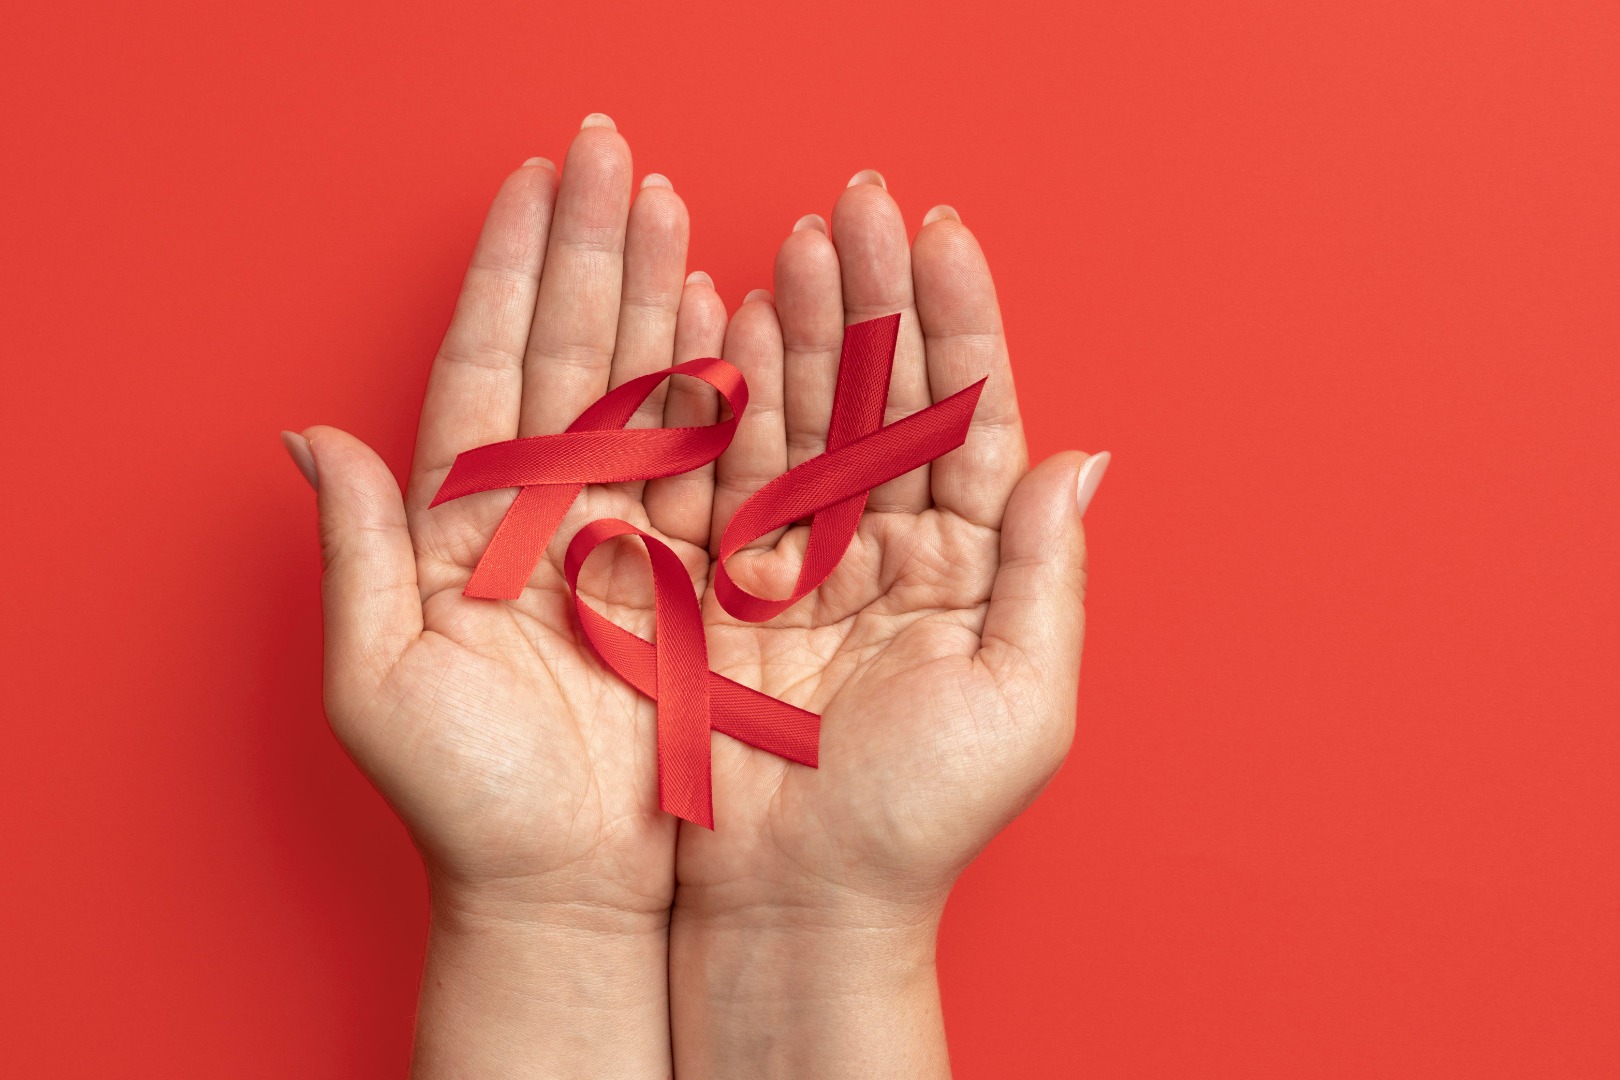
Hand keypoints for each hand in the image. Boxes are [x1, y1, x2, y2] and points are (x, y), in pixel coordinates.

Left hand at [286, 114, 724, 1075]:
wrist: (569, 886)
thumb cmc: (468, 802)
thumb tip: (306, 438)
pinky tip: (722, 314)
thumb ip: (356, 554)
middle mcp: (541, 513)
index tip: (536, 184)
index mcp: (462, 522)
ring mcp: (619, 535)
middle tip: (615, 156)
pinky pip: (705, 464)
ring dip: (654, 294)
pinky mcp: (689, 573)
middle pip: (567, 352)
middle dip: (590, 250)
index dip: (510, 271)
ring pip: (640, 389)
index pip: (487, 365)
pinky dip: (715, 385)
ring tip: (673, 207)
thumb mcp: (381, 682)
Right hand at [670, 175, 1105, 1076]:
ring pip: (809, 414)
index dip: (960, 320)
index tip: (943, 231)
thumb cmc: (918, 818)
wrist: (798, 900)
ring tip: (797, 242)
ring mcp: (804, 557)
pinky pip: (729, 472)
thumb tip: (1083, 459)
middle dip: (877, 298)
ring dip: (803, 327)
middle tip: (859, 204)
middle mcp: (891, 546)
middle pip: (887, 394)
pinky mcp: (724, 581)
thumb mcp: (1022, 698)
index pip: (971, 415)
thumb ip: (1046, 572)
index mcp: (973, 565)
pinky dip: (728, 398)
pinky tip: (729, 324)